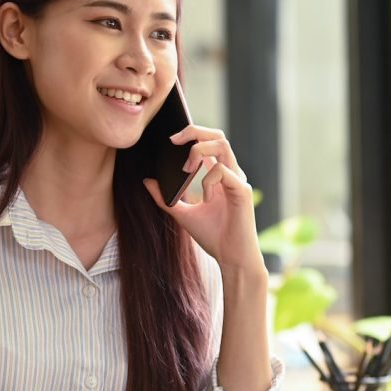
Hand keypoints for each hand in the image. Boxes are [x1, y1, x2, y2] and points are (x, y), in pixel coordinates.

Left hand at [143, 125, 263, 274]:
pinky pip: (223, 171)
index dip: (192, 134)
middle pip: (218, 136)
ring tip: (187, 170)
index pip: (210, 142)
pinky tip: (207, 199)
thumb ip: (165, 198)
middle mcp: (232, 174)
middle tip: (174, 141)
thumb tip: (147, 181)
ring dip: (199, 152)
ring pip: (222, 145)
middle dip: (195, 132)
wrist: (231, 258)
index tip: (171, 141)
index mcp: (221, 176)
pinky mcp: (243, 191)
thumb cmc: (213, 237)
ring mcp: (238, 181)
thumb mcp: (182, 214)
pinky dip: (208, 181)